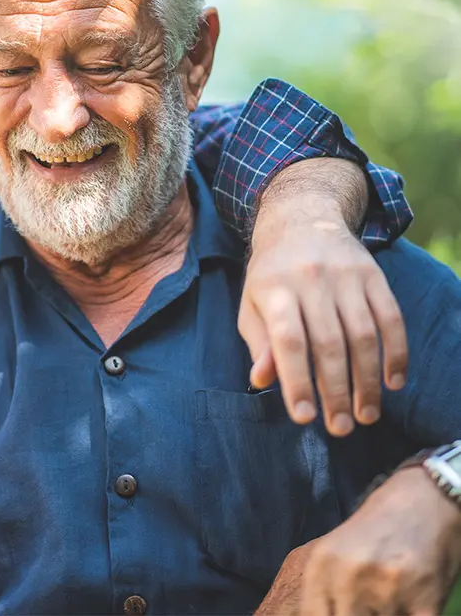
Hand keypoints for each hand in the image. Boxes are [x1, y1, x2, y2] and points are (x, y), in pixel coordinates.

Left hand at [239, 212, 407, 436]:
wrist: (301, 220)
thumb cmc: (271, 275)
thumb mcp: (252, 304)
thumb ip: (258, 342)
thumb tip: (262, 381)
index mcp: (274, 288)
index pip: (288, 341)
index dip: (296, 381)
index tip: (304, 418)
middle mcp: (310, 279)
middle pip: (329, 344)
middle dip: (337, 392)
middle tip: (341, 428)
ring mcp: (345, 276)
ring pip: (363, 336)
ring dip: (369, 381)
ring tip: (366, 415)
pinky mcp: (373, 275)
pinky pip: (391, 318)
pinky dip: (396, 354)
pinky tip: (393, 383)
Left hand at [295, 466, 460, 614]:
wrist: (423, 499)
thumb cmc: (377, 529)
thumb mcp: (336, 552)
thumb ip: (326, 590)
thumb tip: (323, 613)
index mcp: (320, 567)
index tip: (341, 611)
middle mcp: (347, 578)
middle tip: (370, 606)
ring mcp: (385, 591)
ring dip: (388, 615)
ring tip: (393, 600)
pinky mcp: (424, 603)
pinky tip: (413, 604)